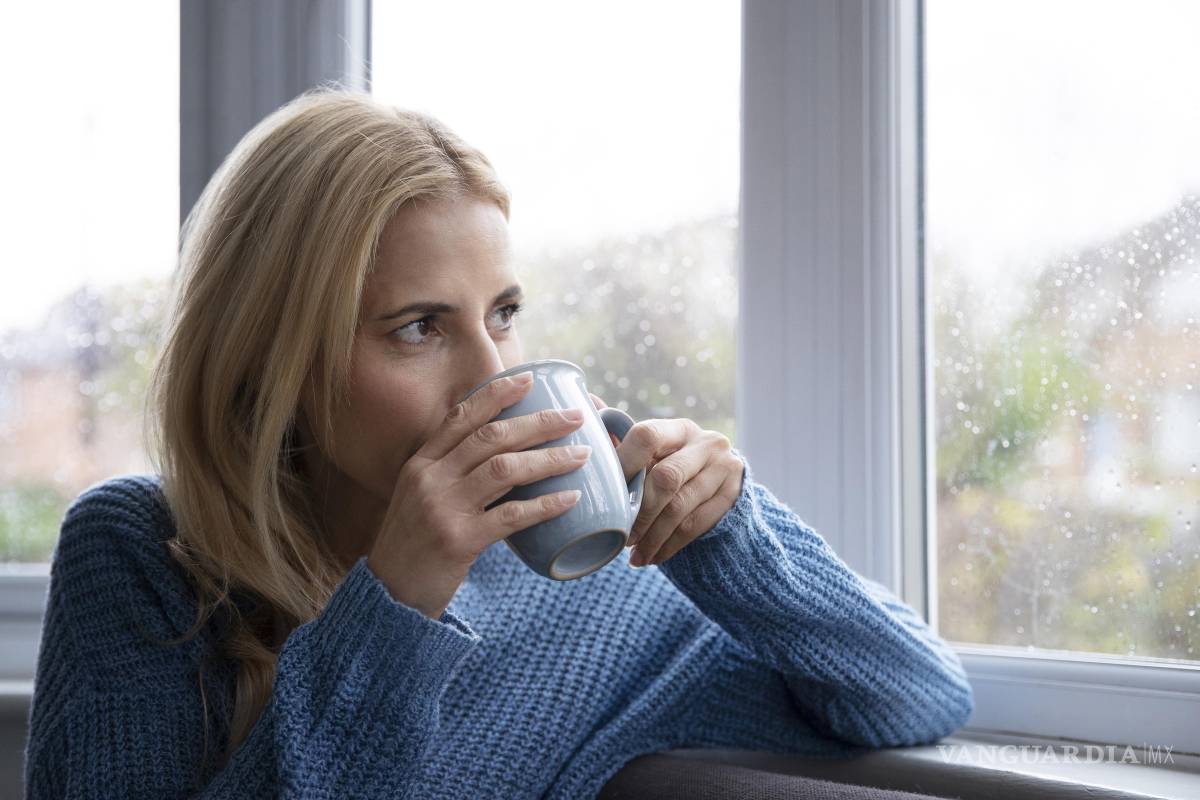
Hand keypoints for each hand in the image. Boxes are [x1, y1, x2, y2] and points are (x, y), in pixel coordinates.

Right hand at [367, 374, 589, 618]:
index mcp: (420, 464)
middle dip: (538, 422)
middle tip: (575, 417)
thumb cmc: (414, 545)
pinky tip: (570, 499)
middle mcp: (429, 479)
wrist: (388, 596)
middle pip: (491, 437)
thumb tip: (504, 452)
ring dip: (549, 458)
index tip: (529, 379)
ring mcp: (442, 508)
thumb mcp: (421, 498)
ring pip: (505, 469)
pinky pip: (511, 516)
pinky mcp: (459, 541)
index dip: (496, 395)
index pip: (461, 417)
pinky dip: (544, 505)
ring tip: (582, 455)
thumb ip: (451, 473)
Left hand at [588, 394, 743, 567]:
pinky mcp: (732, 496)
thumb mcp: (654, 451)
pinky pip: (695, 526)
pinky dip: (669, 546)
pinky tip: (651, 558)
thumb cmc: (672, 464)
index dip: (624, 463)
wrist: (722, 482)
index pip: (648, 435)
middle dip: (640, 512)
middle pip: (666, 477)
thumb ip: (622, 434)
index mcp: (679, 428)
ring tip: (633, 554)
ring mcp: (724, 469)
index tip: (607, 492)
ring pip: (680, 508)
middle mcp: (706, 443)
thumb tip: (586, 402)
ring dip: (652, 536)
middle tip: (621, 535)